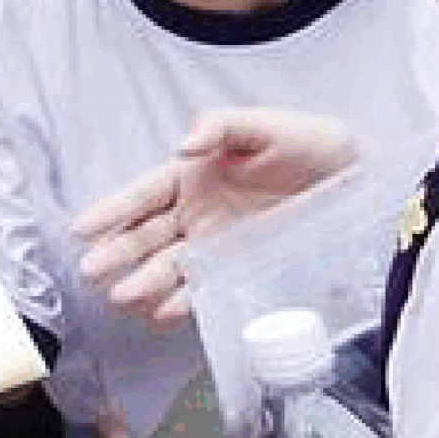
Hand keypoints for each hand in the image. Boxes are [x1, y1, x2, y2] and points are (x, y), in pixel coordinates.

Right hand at [68, 109, 358, 323]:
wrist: (358, 180)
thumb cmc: (309, 145)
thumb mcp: (265, 125)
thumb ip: (221, 127)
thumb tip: (184, 145)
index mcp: (190, 175)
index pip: (141, 195)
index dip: (111, 211)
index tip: (81, 228)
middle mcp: (194, 213)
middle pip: (145, 236)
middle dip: (116, 253)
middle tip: (92, 270)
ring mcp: (214, 245)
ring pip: (167, 265)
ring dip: (144, 281)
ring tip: (123, 296)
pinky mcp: (237, 269)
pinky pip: (203, 288)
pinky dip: (183, 301)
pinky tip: (163, 312)